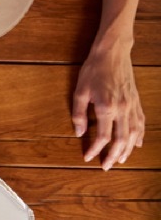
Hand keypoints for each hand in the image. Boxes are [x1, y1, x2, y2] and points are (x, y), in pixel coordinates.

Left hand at [72, 39, 144, 168]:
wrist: (113, 52)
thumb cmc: (93, 70)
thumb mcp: (79, 91)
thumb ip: (79, 114)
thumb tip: (79, 133)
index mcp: (106, 107)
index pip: (103, 136)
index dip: (95, 150)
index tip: (87, 157)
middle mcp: (122, 109)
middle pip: (121, 139)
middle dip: (114, 155)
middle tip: (106, 166)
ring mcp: (132, 105)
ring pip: (134, 133)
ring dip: (128, 149)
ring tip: (121, 159)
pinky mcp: (136, 101)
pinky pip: (141, 122)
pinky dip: (139, 135)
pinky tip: (136, 144)